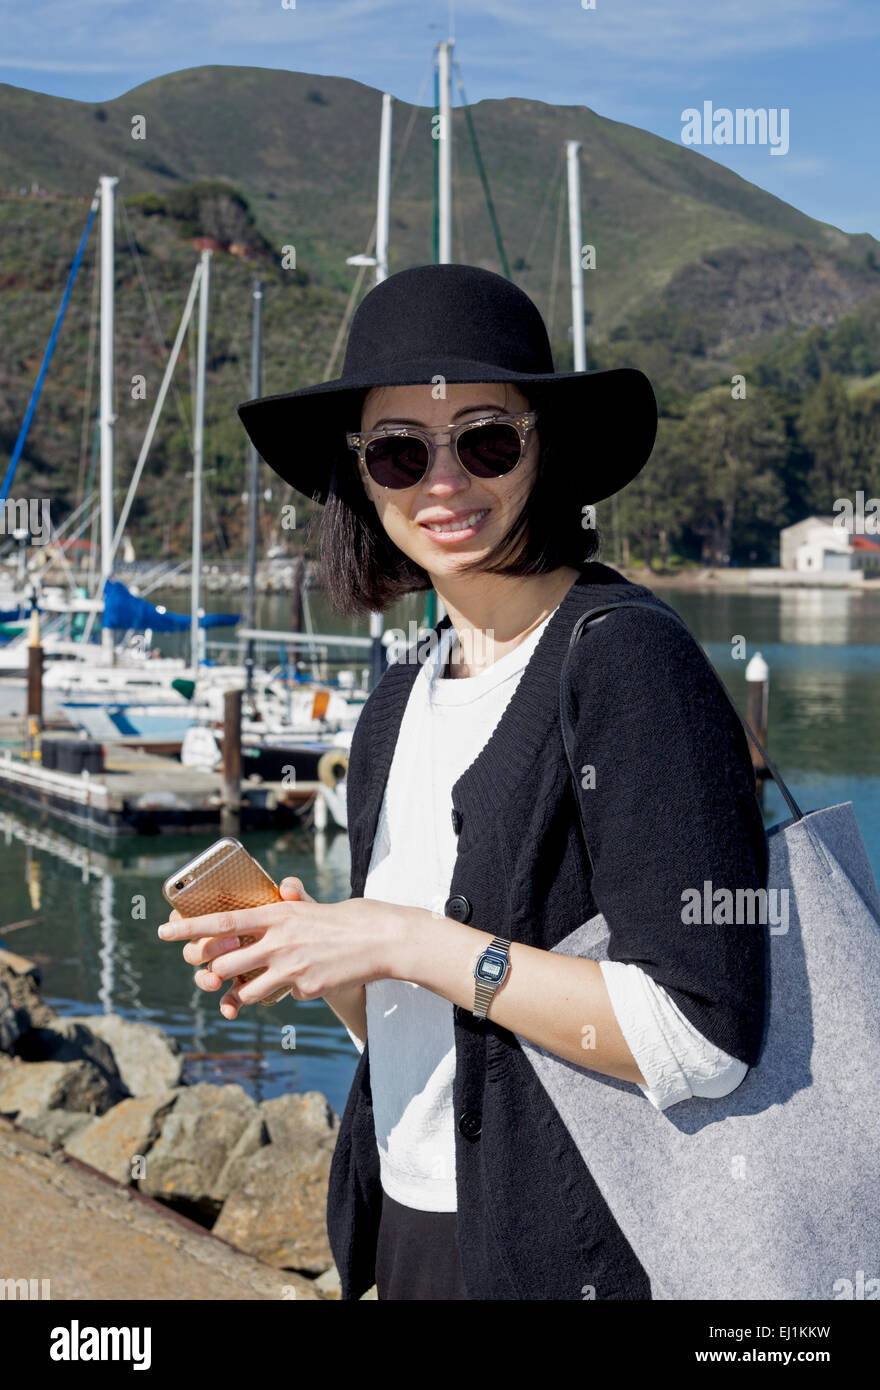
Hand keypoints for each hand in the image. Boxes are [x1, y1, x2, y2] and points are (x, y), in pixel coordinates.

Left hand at [158, 877, 423, 1019]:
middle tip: (208, 971)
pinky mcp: (305, 988)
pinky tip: (303, 981)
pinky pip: (280, 997)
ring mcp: (291, 966)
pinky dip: (283, 993)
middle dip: (211, 971)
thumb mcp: (311, 906)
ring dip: (241, 992)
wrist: (382, 940)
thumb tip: (282, 886)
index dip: (189, 928)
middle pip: (224, 962)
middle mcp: (278, 940)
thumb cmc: (347, 919)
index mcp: (276, 914)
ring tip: (251, 985)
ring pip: (245, 990)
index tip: (163, 931)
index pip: (222, 920)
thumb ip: (290, 902)